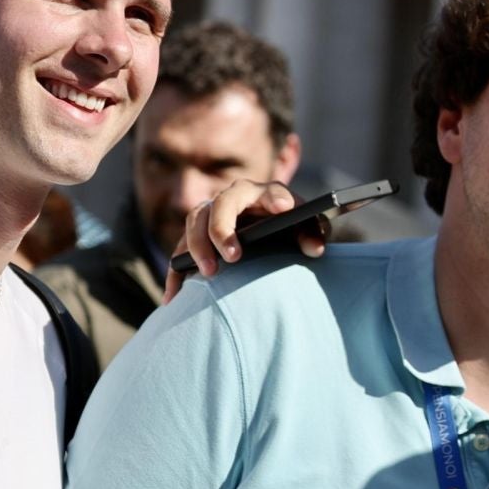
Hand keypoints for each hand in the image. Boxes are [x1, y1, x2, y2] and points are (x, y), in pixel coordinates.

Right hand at [162, 179, 326, 302]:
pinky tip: (174, 298)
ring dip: (198, 248)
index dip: (275, 198)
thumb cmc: (288, 227)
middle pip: (220, 206)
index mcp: (263, 193)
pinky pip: (178, 253)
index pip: (270, 191)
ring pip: (194, 224)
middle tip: (233, 257)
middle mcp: (232, 199)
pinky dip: (175, 274)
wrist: (267, 233)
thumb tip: (314, 249)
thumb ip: (313, 235)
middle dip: (223, 230)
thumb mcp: (304, 229)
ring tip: (210, 274)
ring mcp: (209, 216)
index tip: (283, 209)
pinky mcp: (194, 238)